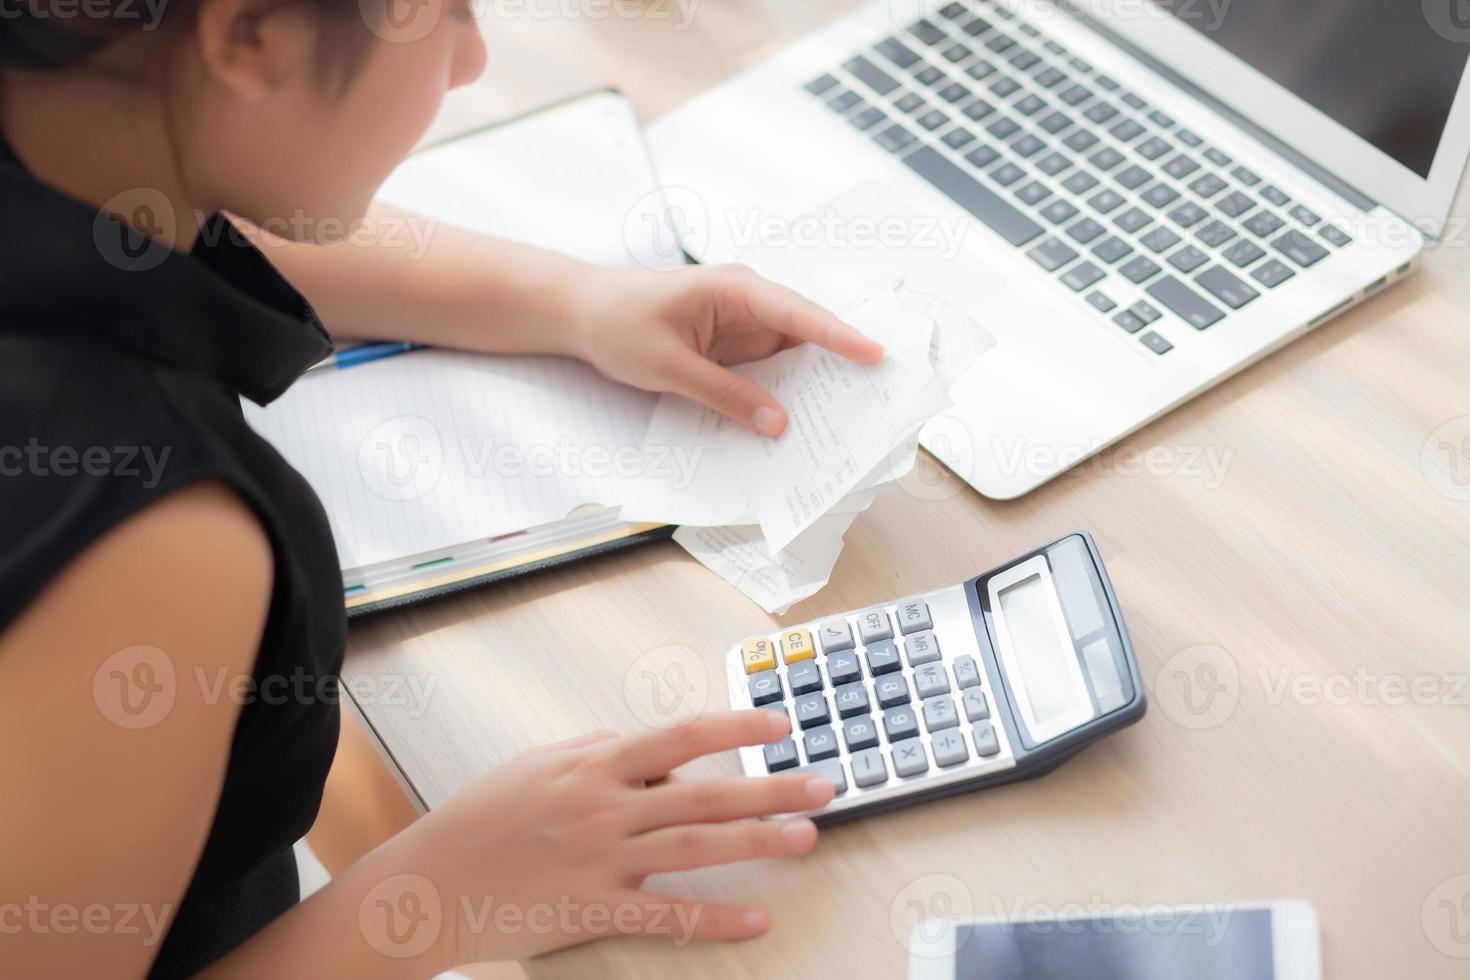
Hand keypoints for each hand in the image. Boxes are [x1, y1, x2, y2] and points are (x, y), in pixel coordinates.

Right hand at [396, 710, 834, 966]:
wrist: (429, 883)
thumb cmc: (482, 818)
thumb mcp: (540, 764)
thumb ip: (600, 752)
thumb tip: (656, 752)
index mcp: (593, 764)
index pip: (681, 736)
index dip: (736, 728)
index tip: (781, 725)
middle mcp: (605, 806)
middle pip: (706, 793)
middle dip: (771, 789)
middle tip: (825, 786)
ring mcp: (602, 860)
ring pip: (697, 847)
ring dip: (759, 842)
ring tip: (807, 837)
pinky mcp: (594, 909)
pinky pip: (666, 915)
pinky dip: (714, 919)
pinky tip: (756, 919)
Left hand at [570, 264, 884, 435]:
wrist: (581, 313)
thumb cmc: (618, 324)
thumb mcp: (668, 366)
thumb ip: (724, 394)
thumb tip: (777, 422)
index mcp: (734, 289)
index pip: (797, 313)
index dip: (838, 336)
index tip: (874, 354)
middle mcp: (748, 302)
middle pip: (806, 332)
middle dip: (840, 361)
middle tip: (879, 392)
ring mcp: (743, 325)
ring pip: (793, 355)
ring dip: (815, 383)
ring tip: (850, 415)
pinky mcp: (734, 346)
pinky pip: (770, 370)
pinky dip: (785, 392)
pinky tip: (800, 419)